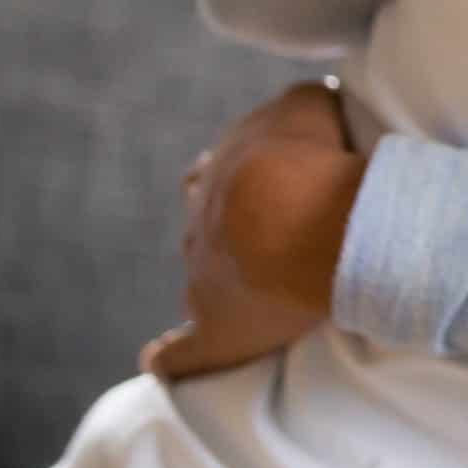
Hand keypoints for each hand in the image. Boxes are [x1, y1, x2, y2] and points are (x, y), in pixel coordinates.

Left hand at [139, 80, 365, 382]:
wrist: (290, 217)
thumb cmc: (308, 161)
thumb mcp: (308, 108)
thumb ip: (300, 108)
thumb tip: (309, 105)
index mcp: (223, 174)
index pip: (216, 175)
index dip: (237, 182)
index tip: (256, 189)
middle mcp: (203, 224)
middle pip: (203, 226)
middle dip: (225, 231)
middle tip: (259, 240)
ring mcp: (203, 279)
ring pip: (199, 280)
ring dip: (216, 283)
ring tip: (249, 295)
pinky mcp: (216, 332)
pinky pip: (184, 353)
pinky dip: (173, 359)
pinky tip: (158, 362)